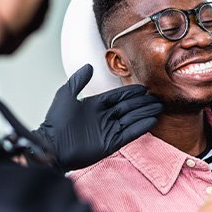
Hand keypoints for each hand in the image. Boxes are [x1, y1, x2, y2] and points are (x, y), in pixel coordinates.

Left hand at [33, 64, 162, 171]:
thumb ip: (78, 80)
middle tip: (157, 98)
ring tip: (159, 107)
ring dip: (145, 113)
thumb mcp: (66, 94)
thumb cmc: (55, 121)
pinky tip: (152, 121)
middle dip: (143, 102)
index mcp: (95, 105)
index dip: (131, 92)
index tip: (144, 88)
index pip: (118, 96)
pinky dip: (141, 127)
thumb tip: (90, 66)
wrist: (52, 145)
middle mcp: (104, 117)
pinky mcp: (111, 143)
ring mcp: (108, 130)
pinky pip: (129, 133)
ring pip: (131, 119)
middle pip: (128, 107)